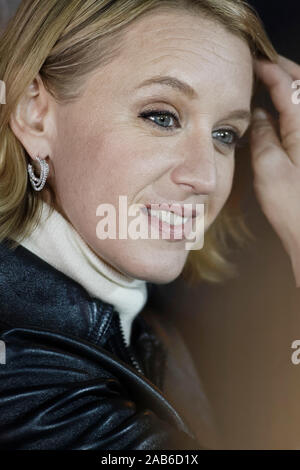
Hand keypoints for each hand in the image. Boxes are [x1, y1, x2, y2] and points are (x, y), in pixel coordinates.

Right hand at [250, 55, 299, 285]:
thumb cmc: (292, 206)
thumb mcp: (269, 167)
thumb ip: (263, 134)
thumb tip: (257, 112)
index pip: (288, 85)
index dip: (269, 70)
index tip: (251, 63)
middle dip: (284, 70)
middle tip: (262, 65)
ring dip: (290, 86)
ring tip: (268, 82)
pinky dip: (292, 106)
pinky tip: (277, 110)